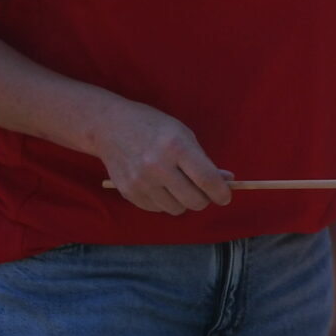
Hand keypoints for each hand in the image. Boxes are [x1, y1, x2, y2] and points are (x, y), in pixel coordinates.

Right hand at [84, 92, 229, 213]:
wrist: (110, 126)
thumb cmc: (152, 127)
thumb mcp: (182, 134)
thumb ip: (203, 159)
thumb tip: (225, 181)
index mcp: (176, 146)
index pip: (207, 180)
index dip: (221, 192)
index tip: (225, 196)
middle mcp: (158, 166)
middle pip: (194, 200)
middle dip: (204, 200)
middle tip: (203, 192)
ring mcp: (141, 181)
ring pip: (177, 209)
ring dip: (183, 201)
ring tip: (177, 184)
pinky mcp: (128, 192)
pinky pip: (158, 209)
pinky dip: (164, 201)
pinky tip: (159, 185)